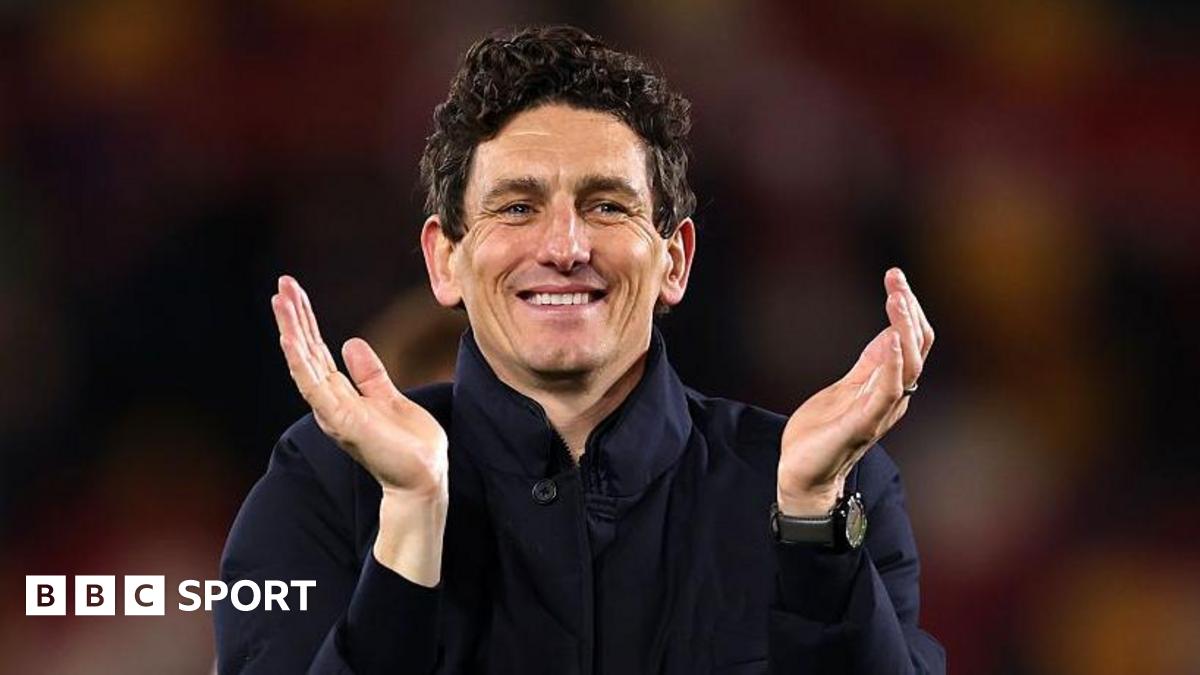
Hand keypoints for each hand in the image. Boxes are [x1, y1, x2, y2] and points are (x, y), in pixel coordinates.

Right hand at [270, 275, 448, 498]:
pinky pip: (314, 387)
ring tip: (280, 299)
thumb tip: (350, 342)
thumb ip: (369, 374)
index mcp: (342, 395)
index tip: (294, 292)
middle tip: (283, 283)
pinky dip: (300, 362)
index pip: (317, 351)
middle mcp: (331, 402)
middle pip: (306, 352)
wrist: (424, 478)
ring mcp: (333, 411)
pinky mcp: (342, 421)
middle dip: (295, 317)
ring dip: (291, 330)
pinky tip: (291, 338)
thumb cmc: (410, 445)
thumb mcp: (390, 397)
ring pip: (304, 363)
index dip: (306, 321)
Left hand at [776, 267, 933, 515]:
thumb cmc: (822, 433)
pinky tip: (891, 341)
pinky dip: (894, 366)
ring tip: (896, 299)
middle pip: (917, 347)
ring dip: (904, 329)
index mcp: (885, 384)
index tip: (895, 276)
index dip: (909, 308)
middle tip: (896, 280)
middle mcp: (891, 397)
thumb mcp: (847, 387)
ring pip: (910, 366)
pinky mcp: (861, 425)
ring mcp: (879, 411)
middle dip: (910, 310)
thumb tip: (890, 333)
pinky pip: (887, 394)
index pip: (912, 341)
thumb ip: (870, 364)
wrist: (802, 475)